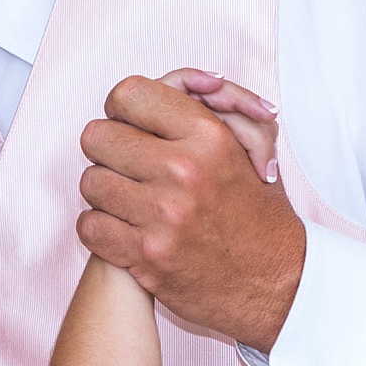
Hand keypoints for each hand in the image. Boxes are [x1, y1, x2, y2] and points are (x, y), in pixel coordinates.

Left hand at [76, 72, 302, 349]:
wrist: (277, 283)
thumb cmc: (258, 211)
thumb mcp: (249, 148)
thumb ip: (214, 107)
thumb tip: (186, 82)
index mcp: (209, 137)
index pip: (127, 94)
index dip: (123, 109)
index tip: (132, 126)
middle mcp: (184, 171)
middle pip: (97, 137)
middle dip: (109, 150)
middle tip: (128, 164)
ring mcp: (162, 215)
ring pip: (90, 182)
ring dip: (106, 192)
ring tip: (132, 199)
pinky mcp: (146, 255)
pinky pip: (89, 225)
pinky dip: (102, 229)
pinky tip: (126, 229)